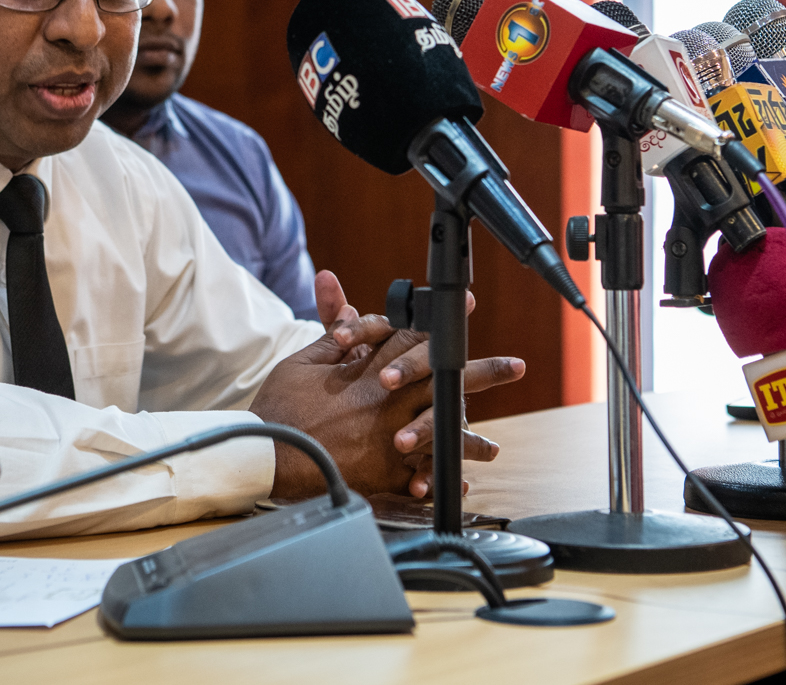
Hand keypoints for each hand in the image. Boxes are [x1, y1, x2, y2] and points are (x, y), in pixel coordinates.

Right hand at [249, 271, 524, 499]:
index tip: (467, 306)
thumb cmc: (282, 406)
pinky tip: (461, 486)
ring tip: (494, 449)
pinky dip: (440, 481)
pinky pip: (421, 477)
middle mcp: (389, 403)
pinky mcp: (384, 472)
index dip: (441, 321)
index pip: (412, 338)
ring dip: (470, 439)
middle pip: (444, 382)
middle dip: (482, 372)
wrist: (269, 453)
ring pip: (442, 434)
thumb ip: (333, 331)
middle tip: (515, 366)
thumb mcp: (304, 361)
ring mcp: (390, 439)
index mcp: (371, 372)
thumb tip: (348, 299)